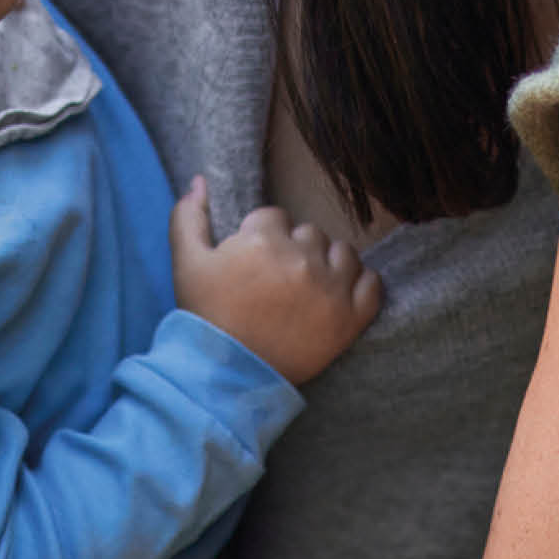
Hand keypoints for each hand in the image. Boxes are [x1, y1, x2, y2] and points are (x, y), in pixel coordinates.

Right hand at [170, 176, 381, 383]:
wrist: (226, 377)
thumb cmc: (206, 318)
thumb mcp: (186, 264)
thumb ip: (189, 217)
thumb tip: (200, 180)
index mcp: (263, 240)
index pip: (274, 217)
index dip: (262, 239)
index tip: (255, 265)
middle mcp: (302, 259)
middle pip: (309, 233)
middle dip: (295, 250)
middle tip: (277, 282)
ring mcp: (330, 288)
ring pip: (342, 253)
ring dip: (328, 264)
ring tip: (307, 289)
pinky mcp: (351, 319)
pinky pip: (372, 283)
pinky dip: (359, 286)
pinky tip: (338, 296)